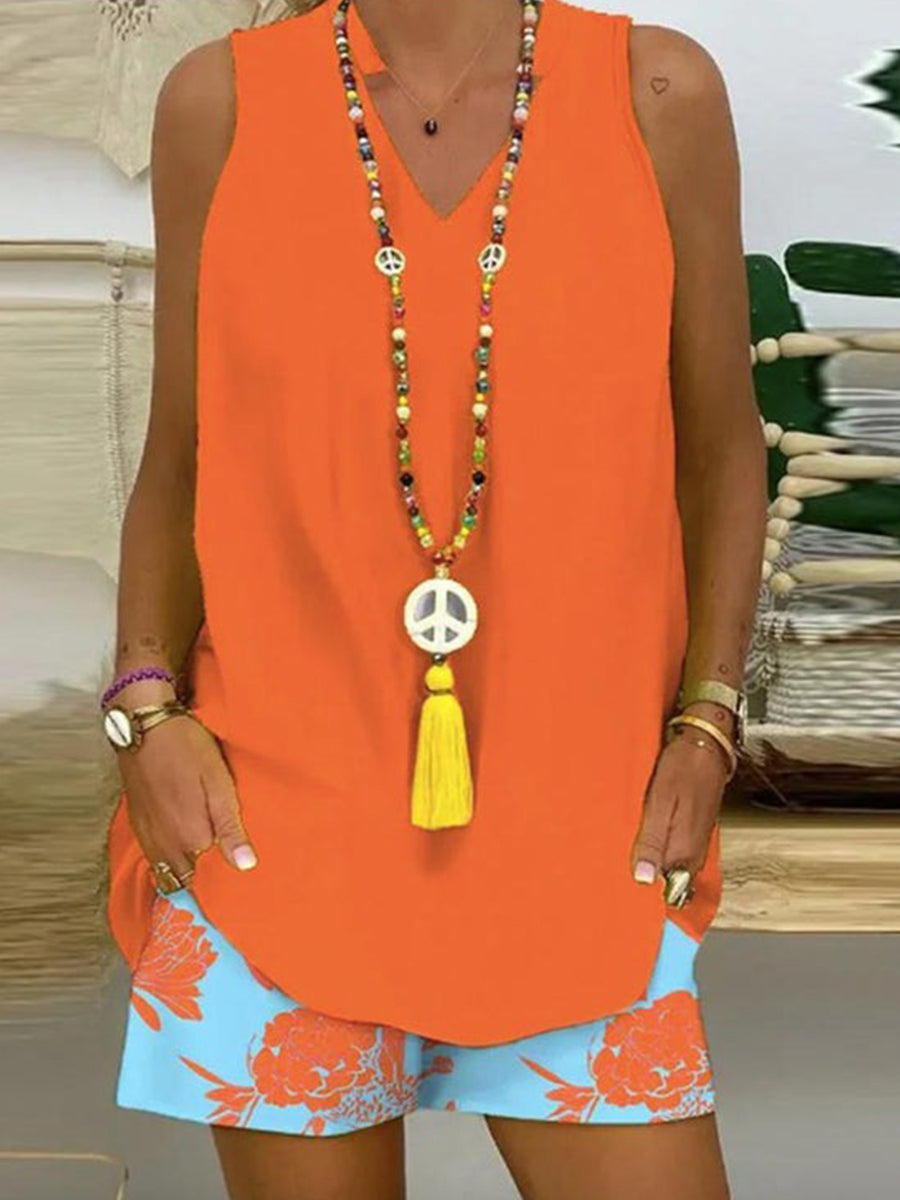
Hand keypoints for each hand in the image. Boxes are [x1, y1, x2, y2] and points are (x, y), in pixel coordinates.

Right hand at [116, 710, 257, 884]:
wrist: (145, 726)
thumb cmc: (187, 749)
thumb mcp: (219, 783)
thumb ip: (230, 827)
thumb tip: (246, 866)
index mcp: (190, 837)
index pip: (209, 875)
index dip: (223, 871)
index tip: (234, 866)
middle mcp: (164, 844)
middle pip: (184, 879)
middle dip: (199, 878)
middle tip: (218, 864)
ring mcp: (147, 835)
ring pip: (165, 870)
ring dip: (180, 870)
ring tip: (200, 858)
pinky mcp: (137, 824)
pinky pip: (152, 856)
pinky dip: (164, 857)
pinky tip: (178, 841)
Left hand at [630, 727, 728, 888]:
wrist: (707, 745)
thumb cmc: (683, 767)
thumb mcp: (659, 801)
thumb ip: (652, 841)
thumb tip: (643, 878)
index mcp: (683, 850)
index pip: (664, 891)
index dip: (642, 887)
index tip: (621, 882)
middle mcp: (693, 853)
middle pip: (668, 882)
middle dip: (644, 875)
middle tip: (618, 864)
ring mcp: (696, 843)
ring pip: (671, 867)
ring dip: (650, 861)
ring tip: (627, 848)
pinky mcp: (695, 832)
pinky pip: (675, 851)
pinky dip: (659, 848)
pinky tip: (645, 836)